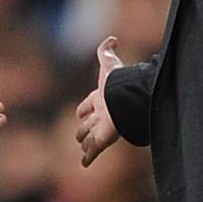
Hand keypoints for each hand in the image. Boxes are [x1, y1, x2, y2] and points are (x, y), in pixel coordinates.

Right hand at [75, 36, 123, 166]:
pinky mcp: (102, 141)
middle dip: (83, 128)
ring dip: (85, 142)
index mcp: (101, 98)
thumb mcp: (108, 63)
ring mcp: (101, 128)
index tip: (80, 112)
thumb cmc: (115, 82)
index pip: (89, 104)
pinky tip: (84, 163)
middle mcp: (101, 114)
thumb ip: (107, 51)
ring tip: (82, 147)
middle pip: (88, 123)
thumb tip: (113, 37)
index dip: (84, 107)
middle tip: (79, 134)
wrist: (123, 100)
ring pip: (89, 137)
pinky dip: (88, 158)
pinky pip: (94, 151)